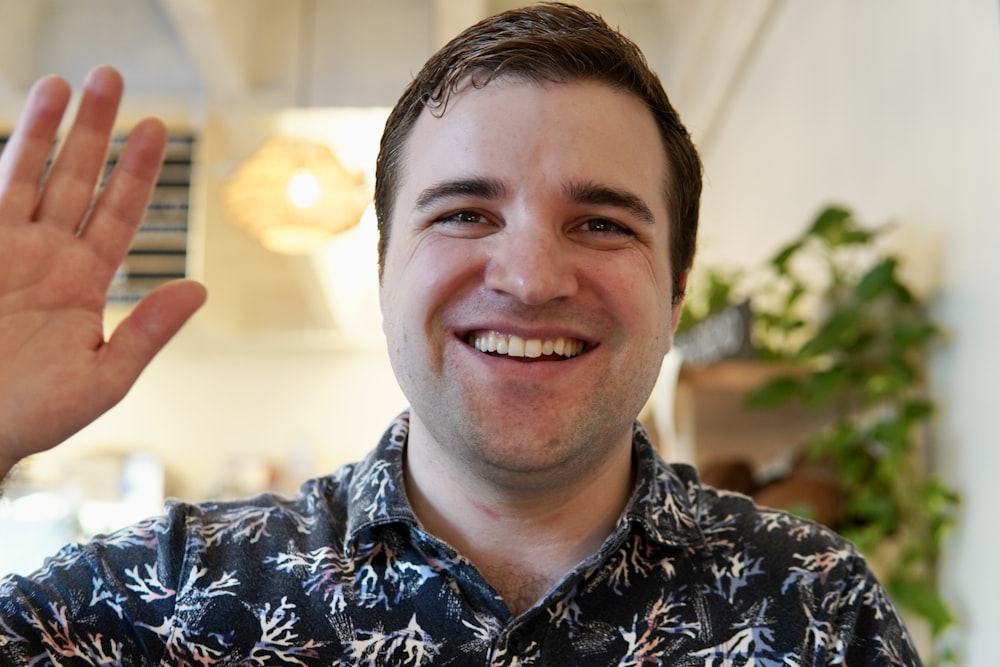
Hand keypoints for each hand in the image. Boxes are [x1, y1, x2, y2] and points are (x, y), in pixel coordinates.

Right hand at [0, 66, 205, 478]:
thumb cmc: (33, 415)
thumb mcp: (105, 378)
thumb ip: (148, 332)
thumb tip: (198, 289)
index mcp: (85, 281)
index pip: (120, 213)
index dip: (137, 171)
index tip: (156, 128)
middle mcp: (47, 256)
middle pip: (76, 179)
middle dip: (93, 130)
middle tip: (109, 77)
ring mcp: (5, 251)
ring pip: (26, 176)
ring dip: (42, 130)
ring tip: (58, 82)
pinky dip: (0, 165)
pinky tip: (12, 131)